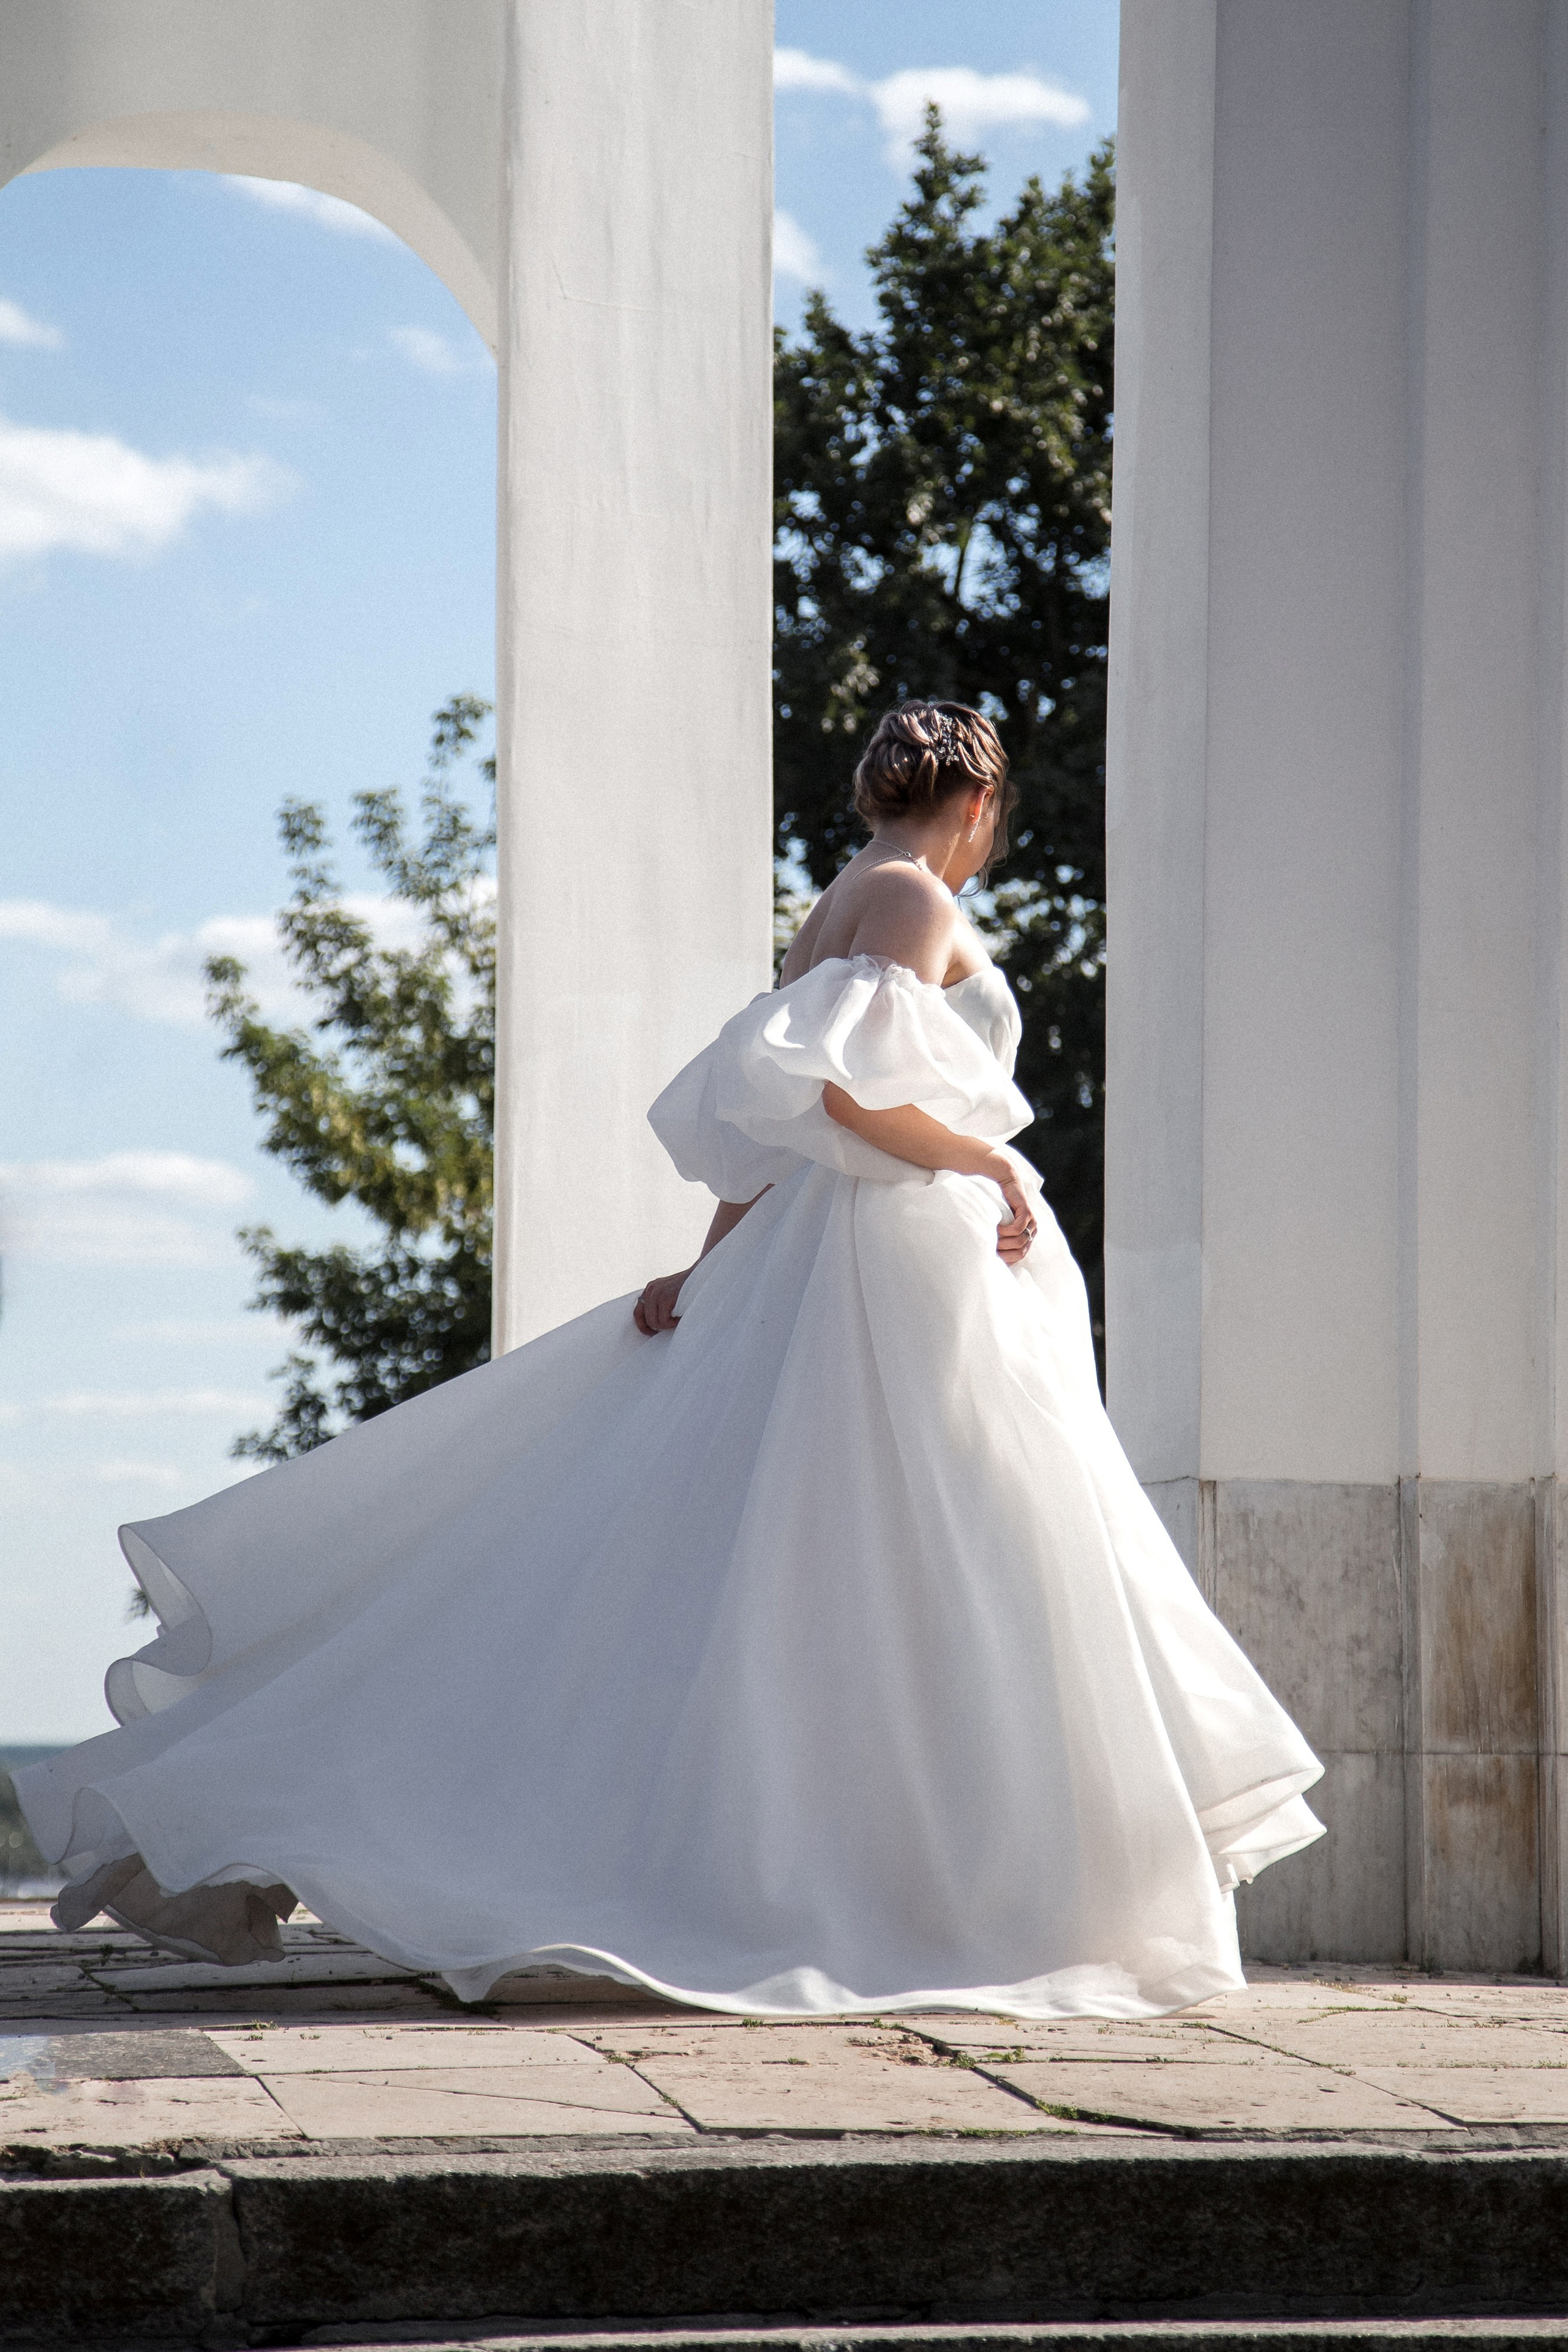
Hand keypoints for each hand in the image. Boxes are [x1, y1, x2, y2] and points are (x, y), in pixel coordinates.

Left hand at [634, 1269, 689, 1334]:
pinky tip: (680, 1316)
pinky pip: (664, 1321)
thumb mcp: (669, 1293)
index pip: (637, 1312)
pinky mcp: (664, 1298)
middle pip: (647, 1320)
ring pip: (654, 1322)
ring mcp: (656, 1294)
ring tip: (678, 1318)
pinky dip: (673, 1323)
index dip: (642, 1325)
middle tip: (673, 1323)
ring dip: (668, 1324)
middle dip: (661, 1326)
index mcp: (650, 1289)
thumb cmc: (689, 1287)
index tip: (650, 1333)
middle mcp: (650, 1290)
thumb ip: (660, 1303)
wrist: (701, 1275)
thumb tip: (654, 1324)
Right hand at [980, 1150, 1036, 1266]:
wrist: (994, 1177)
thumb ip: (991, 1238)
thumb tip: (980, 1259)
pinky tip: (996, 1226)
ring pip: (1020, 1243)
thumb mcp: (989, 1224)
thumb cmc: (988, 1202)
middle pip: (1020, 1253)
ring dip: (1003, 1242)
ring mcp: (1031, 1222)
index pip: (1017, 1257)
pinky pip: (1018, 1230)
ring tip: (991, 1235)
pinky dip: (1006, 1231)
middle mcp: (1030, 1231)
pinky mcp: (1027, 1212)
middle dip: (1003, 1252)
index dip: (1003, 1260)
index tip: (989, 1256)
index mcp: (1023, 1236)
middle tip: (988, 1246)